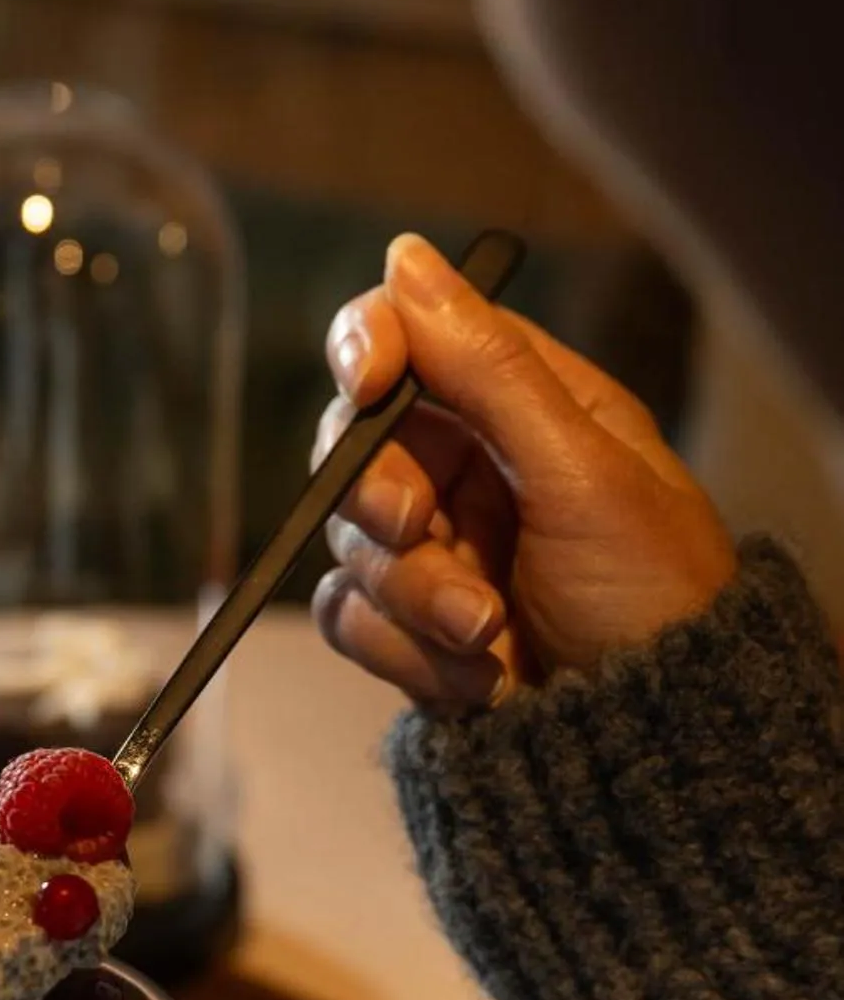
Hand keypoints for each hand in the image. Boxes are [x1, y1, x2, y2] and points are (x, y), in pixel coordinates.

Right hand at [309, 233, 737, 714]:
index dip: (370, 352)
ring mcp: (435, 550)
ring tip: (487, 634)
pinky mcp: (409, 627)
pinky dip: (402, 652)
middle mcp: (468, 468)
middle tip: (421, 533)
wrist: (652, 744)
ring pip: (349, 542)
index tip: (370, 388)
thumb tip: (407, 256)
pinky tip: (475, 678)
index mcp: (521, 405)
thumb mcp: (582, 472)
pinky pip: (348, 618)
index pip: (409, 339)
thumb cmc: (651, 595)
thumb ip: (488, 367)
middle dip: (381, 497)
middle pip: (355, 443)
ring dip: (412, 596)